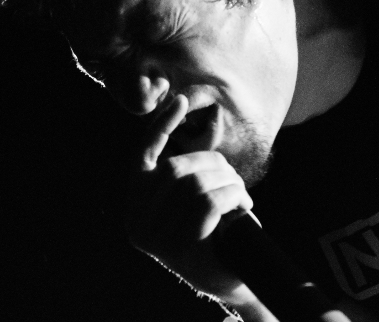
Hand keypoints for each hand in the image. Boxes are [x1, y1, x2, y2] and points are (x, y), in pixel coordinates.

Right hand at [126, 94, 257, 304]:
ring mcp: (155, 238)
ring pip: (196, 184)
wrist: (229, 279)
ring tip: (240, 196)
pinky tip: (243, 206)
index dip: (161, 125)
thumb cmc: (213, 230)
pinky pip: (209, 204)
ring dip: (229, 184)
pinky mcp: (179, 250)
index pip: (144, 156)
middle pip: (177, 168)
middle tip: (234, 181)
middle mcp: (136, 221)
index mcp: (135, 204)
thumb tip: (185, 114)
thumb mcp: (191, 197)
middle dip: (214, 166)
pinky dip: (233, 198)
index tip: (180, 99)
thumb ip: (184, 170)